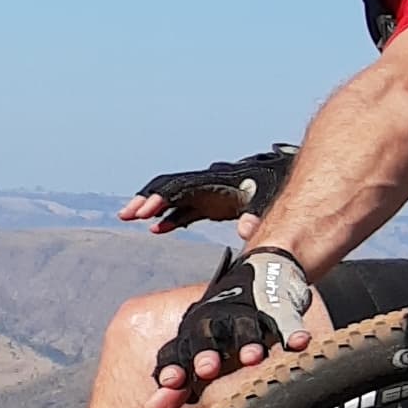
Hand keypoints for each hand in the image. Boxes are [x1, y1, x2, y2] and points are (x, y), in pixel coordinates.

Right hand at [121, 147, 297, 230]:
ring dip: (151, 207)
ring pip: (172, 197)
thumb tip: (246, 232)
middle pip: (168, 188)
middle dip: (145, 199)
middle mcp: (205, 184)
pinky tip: (157, 229)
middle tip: (125, 214)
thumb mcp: (267, 198)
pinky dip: (168, 217)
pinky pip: (183, 209)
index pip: (179, 187)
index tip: (143, 213)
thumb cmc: (273, 185)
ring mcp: (206, 194)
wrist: (282, 175)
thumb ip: (257, 215)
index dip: (160, 199)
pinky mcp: (211, 204)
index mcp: (213, 181)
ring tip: (129, 219)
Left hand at [146, 253, 307, 407]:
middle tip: (206, 370)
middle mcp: (216, 321)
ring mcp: (248, 311)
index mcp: (193, 333)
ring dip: (247, 343)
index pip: (177, 349)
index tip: (169, 383)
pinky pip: (286, 318)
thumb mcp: (199, 354)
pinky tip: (298, 344)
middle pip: (205, 334)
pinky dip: (292, 331)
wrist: (263, 272)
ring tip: (252, 360)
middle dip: (205, 351)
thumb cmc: (225, 328)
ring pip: (245, 326)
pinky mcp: (278, 305)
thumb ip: (177, 386)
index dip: (174, 365)